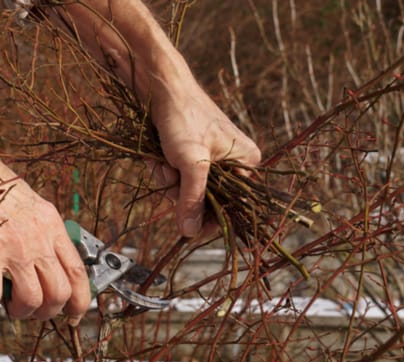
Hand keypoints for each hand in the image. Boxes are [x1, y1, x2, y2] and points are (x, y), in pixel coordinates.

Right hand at [0, 154, 91, 324]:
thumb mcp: (31, 205)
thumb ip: (43, 233)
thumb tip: (49, 261)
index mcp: (51, 226)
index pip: (79, 272)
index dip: (80, 300)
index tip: (74, 313)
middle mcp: (38, 238)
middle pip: (59, 292)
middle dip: (47, 311)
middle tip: (32, 309)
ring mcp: (14, 247)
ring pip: (31, 300)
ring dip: (20, 311)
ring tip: (7, 304)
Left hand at [150, 91, 260, 237]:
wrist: (159, 87)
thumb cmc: (183, 118)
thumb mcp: (191, 163)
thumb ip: (192, 199)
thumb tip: (190, 232)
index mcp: (246, 161)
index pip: (233, 205)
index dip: (211, 220)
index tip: (190, 230)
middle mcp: (232, 161)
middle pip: (207, 199)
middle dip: (183, 192)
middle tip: (171, 177)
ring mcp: (209, 157)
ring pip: (187, 189)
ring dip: (170, 181)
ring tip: (163, 161)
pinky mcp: (189, 153)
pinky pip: (177, 176)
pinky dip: (164, 170)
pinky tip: (158, 157)